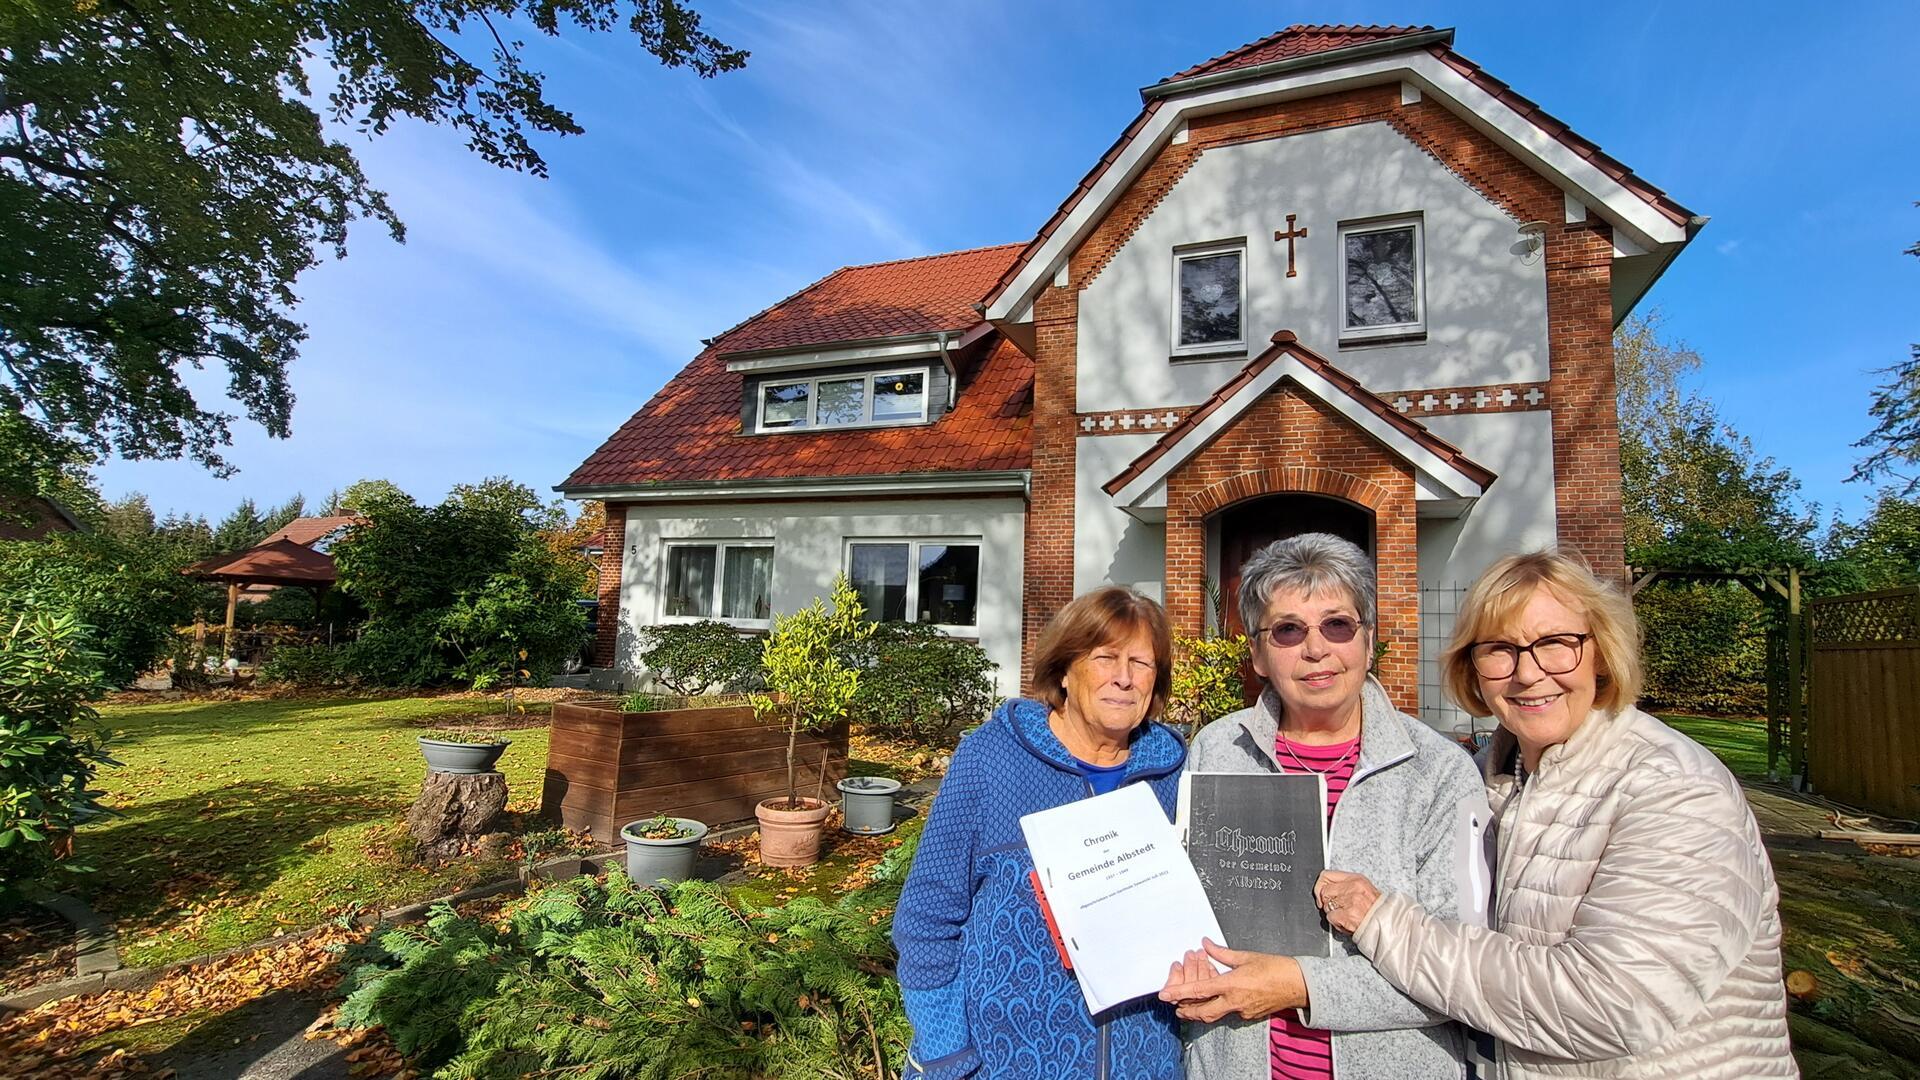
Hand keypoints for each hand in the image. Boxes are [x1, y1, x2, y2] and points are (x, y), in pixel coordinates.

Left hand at [1156, 938, 1304, 1022]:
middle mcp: (1234, 1001)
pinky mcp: (1249, 1015)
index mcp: (1231, 985)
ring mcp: (1242, 1011)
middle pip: (1203, 1012)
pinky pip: (1228, 1012)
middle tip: (1175, 1007)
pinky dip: (1218, 1007)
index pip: (1199, 991)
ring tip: (1191, 1005)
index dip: (1180, 993)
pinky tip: (1216, 999)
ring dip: (1201, 1011)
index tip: (1165, 995)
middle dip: (1187, 1011)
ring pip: (1214, 1015)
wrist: (1298, 985)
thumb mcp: (1246, 956)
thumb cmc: (1275, 968)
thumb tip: (1206, 944)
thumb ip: (1222, 952)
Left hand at [1315, 870, 1381, 934]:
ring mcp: (1351, 901)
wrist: (1386, 924)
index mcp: (1356, 879)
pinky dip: (1336, 923)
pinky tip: (1347, 922)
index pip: (1326, 875)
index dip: (1320, 886)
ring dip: (1333, 913)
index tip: (1322, 895)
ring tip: (1346, 915)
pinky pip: (1330, 917)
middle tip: (1340, 908)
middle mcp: (1354, 888)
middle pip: (1324, 891)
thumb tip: (1324, 888)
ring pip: (1326, 906)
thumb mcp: (1363, 889)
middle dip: (1328, 902)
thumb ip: (1344, 885)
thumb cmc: (1375, 910)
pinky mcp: (1348, 914)